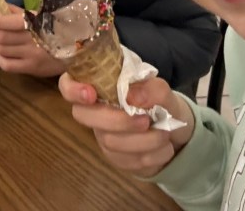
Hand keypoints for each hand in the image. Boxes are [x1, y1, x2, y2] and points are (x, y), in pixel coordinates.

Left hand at [0, 6, 66, 76]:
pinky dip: (0, 58)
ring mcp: (32, 56)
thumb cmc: (56, 28)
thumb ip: (17, 12)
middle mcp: (33, 40)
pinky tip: (3, 54)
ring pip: (2, 50)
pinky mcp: (32, 69)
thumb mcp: (40, 15)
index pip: (11, 23)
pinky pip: (7, 65)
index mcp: (37, 23)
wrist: (77, 48)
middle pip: (2, 38)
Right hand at [59, 74, 193, 176]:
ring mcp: (102, 134)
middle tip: (146, 120)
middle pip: (83, 115)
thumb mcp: (163, 91)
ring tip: (165, 133)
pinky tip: (164, 147)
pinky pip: (126, 161)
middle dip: (116, 120)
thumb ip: (152, 89)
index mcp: (99, 84)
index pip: (68, 84)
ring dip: (144, 140)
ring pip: (110, 141)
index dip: (73, 89)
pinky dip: (152, 155)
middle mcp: (94, 109)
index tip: (90, 94)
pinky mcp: (115, 157)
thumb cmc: (161, 102)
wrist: (175, 130)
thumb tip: (133, 97)